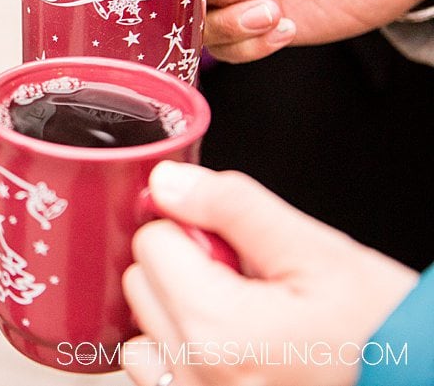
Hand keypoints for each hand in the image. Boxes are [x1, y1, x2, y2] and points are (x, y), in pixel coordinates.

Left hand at [122, 161, 417, 385]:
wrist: (415, 382)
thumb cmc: (382, 334)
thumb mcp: (319, 253)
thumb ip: (233, 208)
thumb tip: (168, 183)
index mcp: (216, 327)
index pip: (152, 240)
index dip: (194, 228)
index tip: (234, 245)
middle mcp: (195, 374)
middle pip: (142, 283)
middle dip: (184, 269)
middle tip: (251, 282)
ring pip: (142, 330)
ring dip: (176, 315)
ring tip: (244, 320)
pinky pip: (156, 374)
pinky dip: (180, 354)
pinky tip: (232, 350)